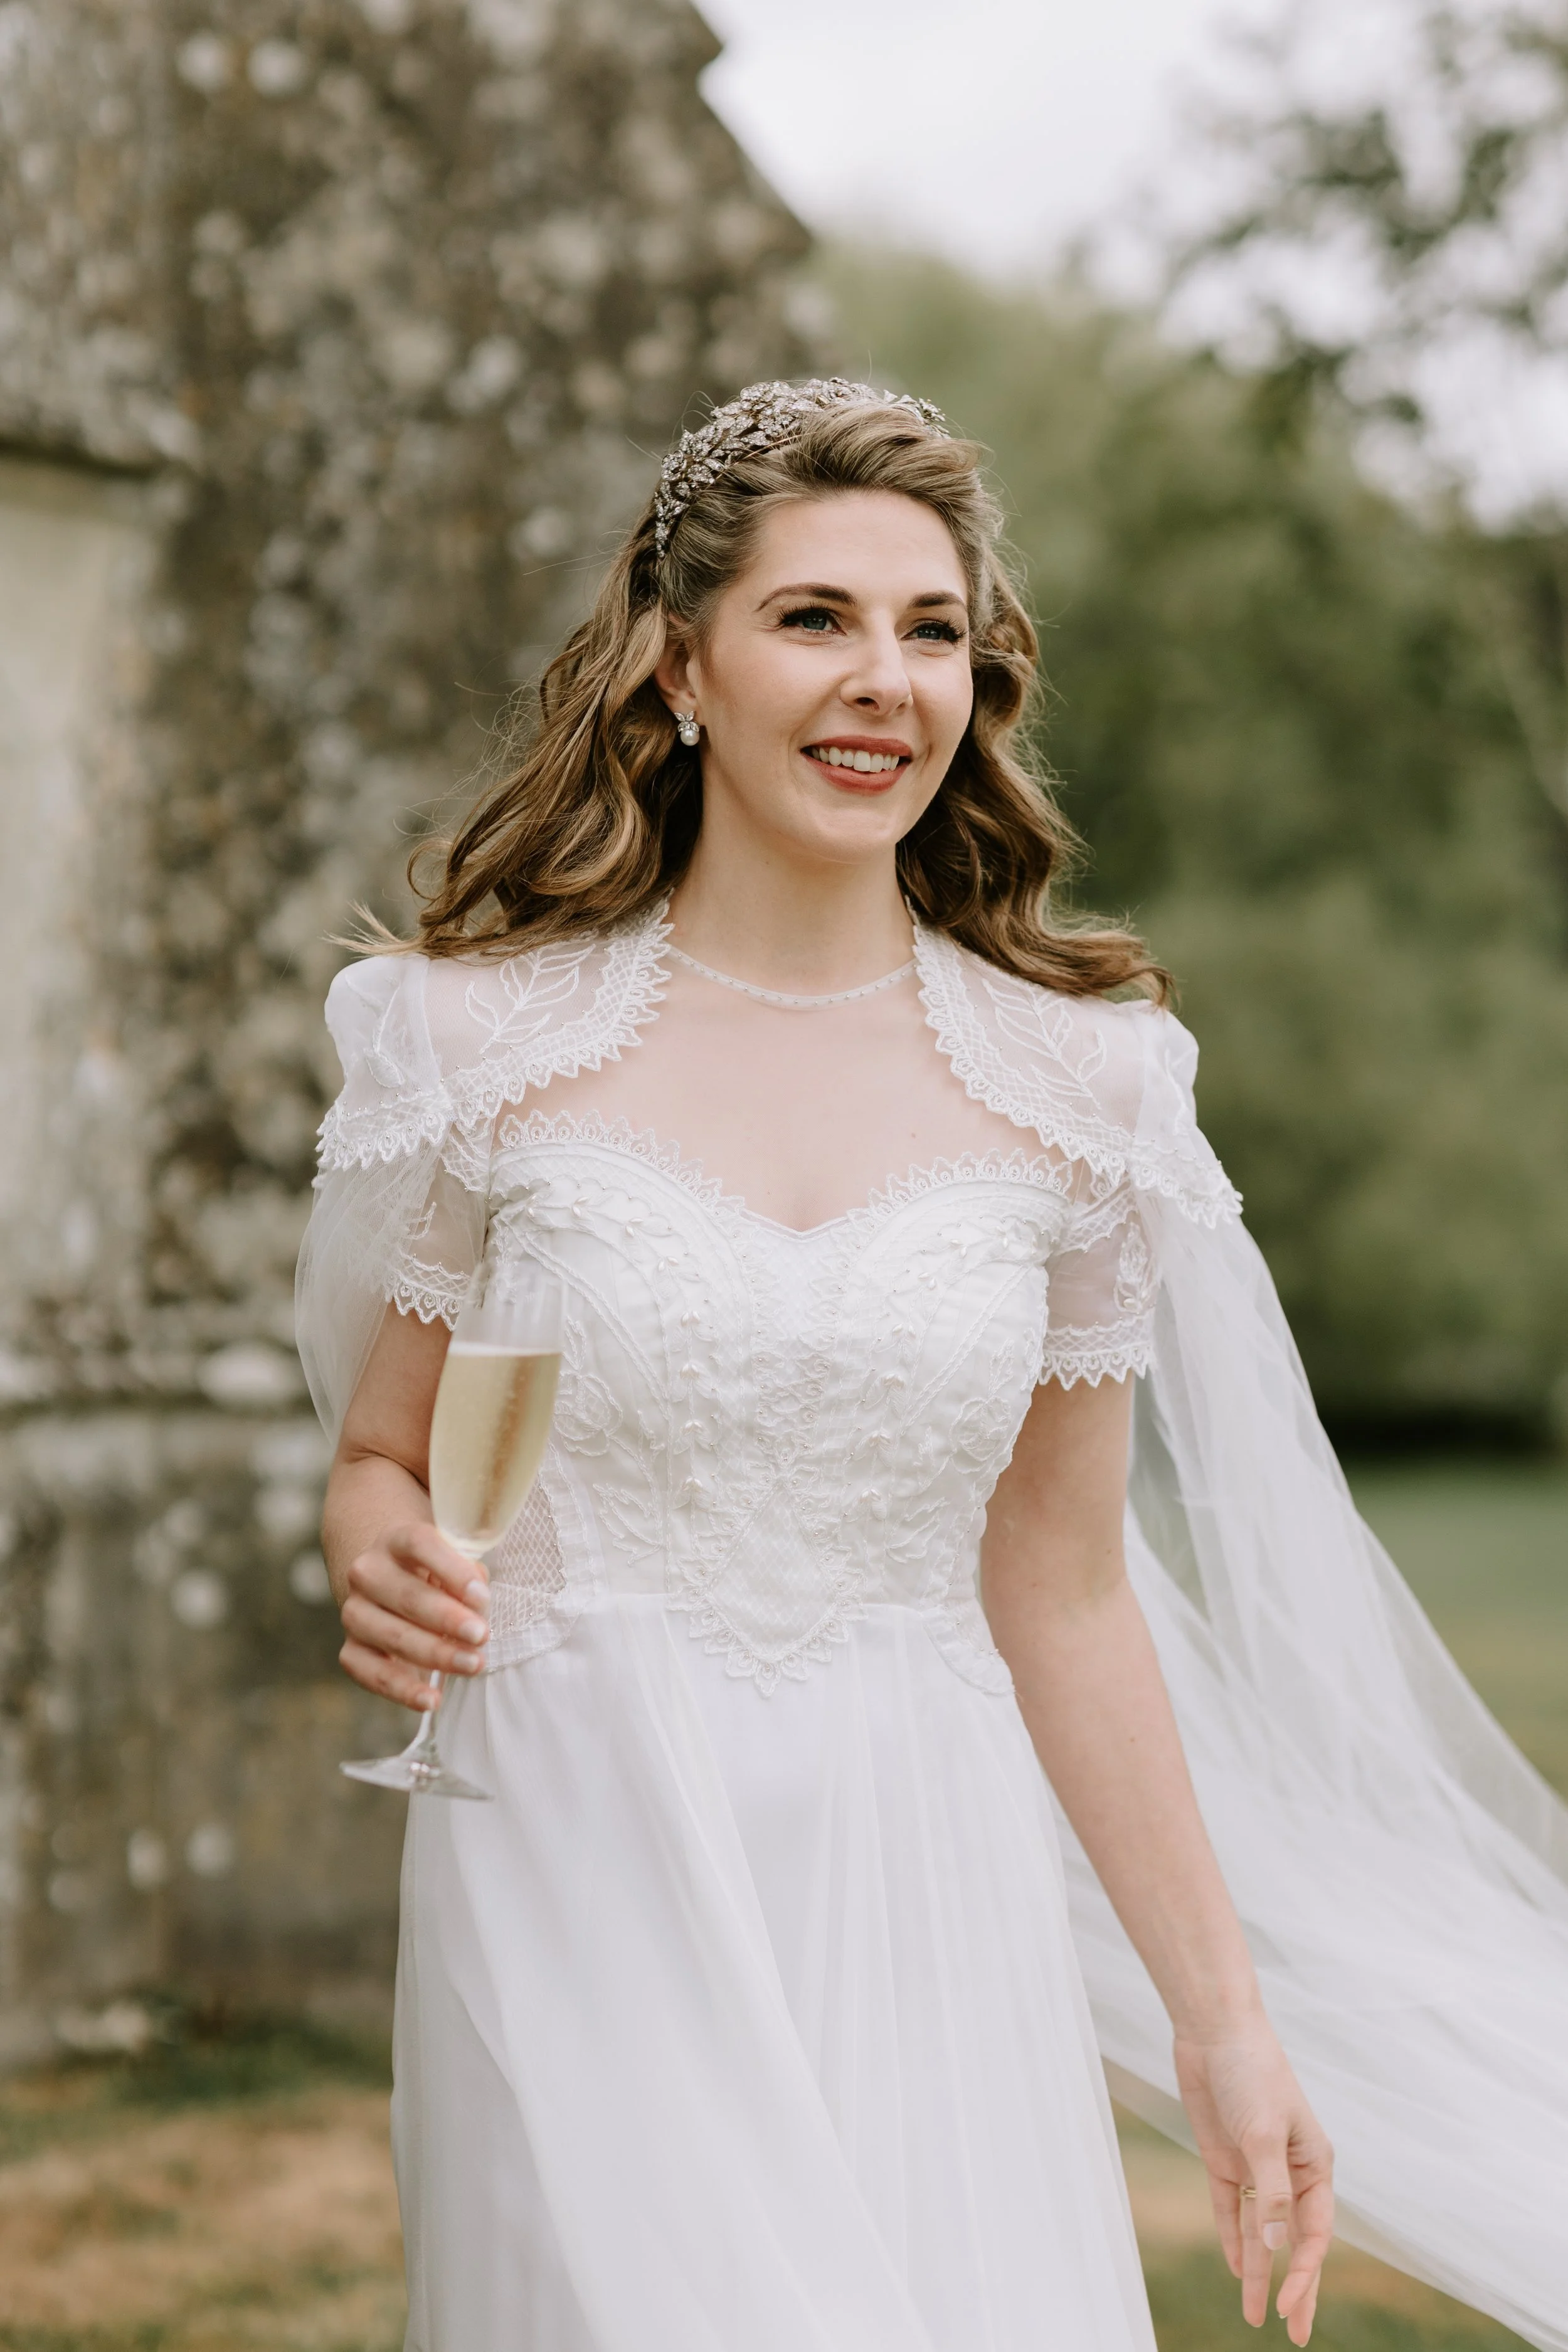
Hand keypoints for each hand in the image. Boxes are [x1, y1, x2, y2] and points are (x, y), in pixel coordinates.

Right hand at [337, 1521, 489, 1710]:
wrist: (394, 1589)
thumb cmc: (438, 1575)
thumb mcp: (455, 1563)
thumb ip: (468, 1575)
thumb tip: (477, 1600)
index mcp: (396, 1540)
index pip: (420, 1545)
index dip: (452, 1570)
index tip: (482, 1596)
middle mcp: (368, 1572)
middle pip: (407, 1596)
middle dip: (448, 1620)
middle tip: (481, 1635)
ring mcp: (354, 1612)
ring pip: (392, 1635)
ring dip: (435, 1653)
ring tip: (472, 1664)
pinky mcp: (350, 1649)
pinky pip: (371, 1672)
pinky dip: (403, 1689)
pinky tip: (432, 1698)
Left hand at [1175, 2019, 1333, 2343]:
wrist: (1214, 2031)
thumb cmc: (1251, 2073)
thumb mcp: (1263, 2134)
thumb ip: (1271, 2191)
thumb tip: (1275, 2247)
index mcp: (1314, 2164)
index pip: (1314, 2233)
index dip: (1304, 2273)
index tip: (1288, 2306)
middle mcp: (1290, 2171)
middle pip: (1296, 2242)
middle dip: (1297, 2288)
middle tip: (1296, 2336)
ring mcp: (1257, 2167)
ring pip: (1262, 2233)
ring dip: (1260, 2272)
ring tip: (1256, 2317)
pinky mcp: (1225, 2159)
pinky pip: (1232, 2209)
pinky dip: (1234, 2239)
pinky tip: (1237, 2269)